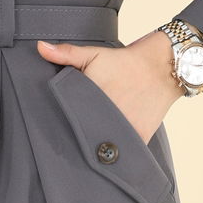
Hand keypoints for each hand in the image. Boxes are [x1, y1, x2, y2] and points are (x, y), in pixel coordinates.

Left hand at [37, 30, 182, 145]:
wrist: (162, 67)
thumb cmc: (125, 61)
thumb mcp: (94, 54)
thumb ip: (66, 53)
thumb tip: (39, 47)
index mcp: (90, 97)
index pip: (67, 118)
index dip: (58, 124)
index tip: (51, 128)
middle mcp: (107, 114)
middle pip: (82, 135)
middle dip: (74, 137)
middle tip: (65, 142)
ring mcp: (124, 128)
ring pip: (102, 146)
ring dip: (93, 148)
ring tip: (84, 150)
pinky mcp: (138, 136)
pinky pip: (123, 152)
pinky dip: (115, 155)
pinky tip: (105, 155)